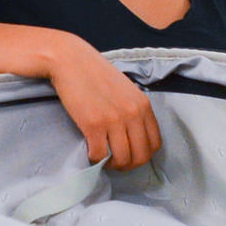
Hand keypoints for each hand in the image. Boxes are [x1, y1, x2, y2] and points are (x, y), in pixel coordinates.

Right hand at [44, 39, 160, 168]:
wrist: (70, 60)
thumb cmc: (95, 74)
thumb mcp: (125, 90)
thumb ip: (133, 110)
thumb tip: (133, 136)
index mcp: (143, 105)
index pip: (154, 144)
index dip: (143, 156)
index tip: (130, 155)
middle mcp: (133, 113)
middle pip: (141, 156)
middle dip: (128, 165)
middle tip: (114, 161)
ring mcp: (114, 120)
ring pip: (122, 159)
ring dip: (111, 164)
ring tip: (101, 157)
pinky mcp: (94, 124)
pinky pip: (100, 154)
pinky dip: (95, 159)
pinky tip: (90, 151)